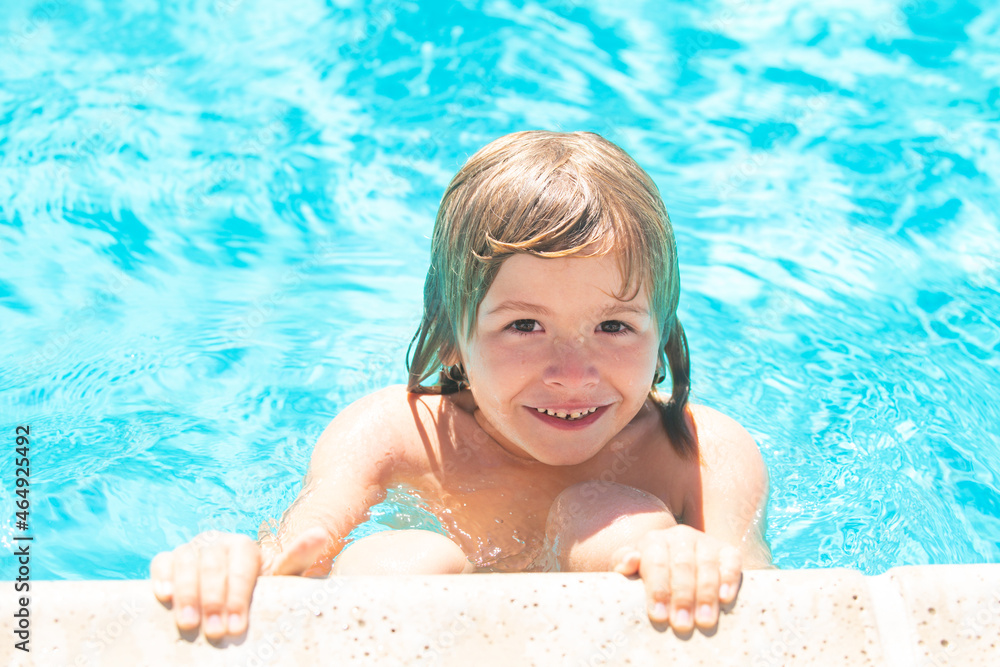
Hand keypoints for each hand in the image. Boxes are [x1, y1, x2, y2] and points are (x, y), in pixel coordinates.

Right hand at [150, 527, 329, 639]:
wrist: (235, 593)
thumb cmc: (260, 589)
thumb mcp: (281, 577)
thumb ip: (298, 557)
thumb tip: (321, 534)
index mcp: (244, 546)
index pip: (241, 566)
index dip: (239, 596)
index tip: (238, 626)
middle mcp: (217, 541)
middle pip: (212, 565)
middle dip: (214, 600)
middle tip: (216, 632)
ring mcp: (192, 549)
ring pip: (186, 561)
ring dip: (187, 593)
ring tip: (189, 624)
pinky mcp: (170, 559)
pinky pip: (161, 562)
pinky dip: (161, 576)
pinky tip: (164, 597)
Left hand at [612, 525, 741, 632]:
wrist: (677, 562)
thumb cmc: (651, 574)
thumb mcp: (633, 570)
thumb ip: (622, 565)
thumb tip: (629, 561)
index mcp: (654, 541)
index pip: (655, 563)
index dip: (657, 590)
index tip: (658, 616)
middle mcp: (680, 536)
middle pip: (682, 566)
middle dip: (682, 597)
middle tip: (681, 624)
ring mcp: (705, 541)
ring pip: (706, 565)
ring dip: (706, 594)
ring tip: (704, 621)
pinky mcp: (727, 550)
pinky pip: (731, 561)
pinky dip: (729, 579)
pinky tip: (725, 598)